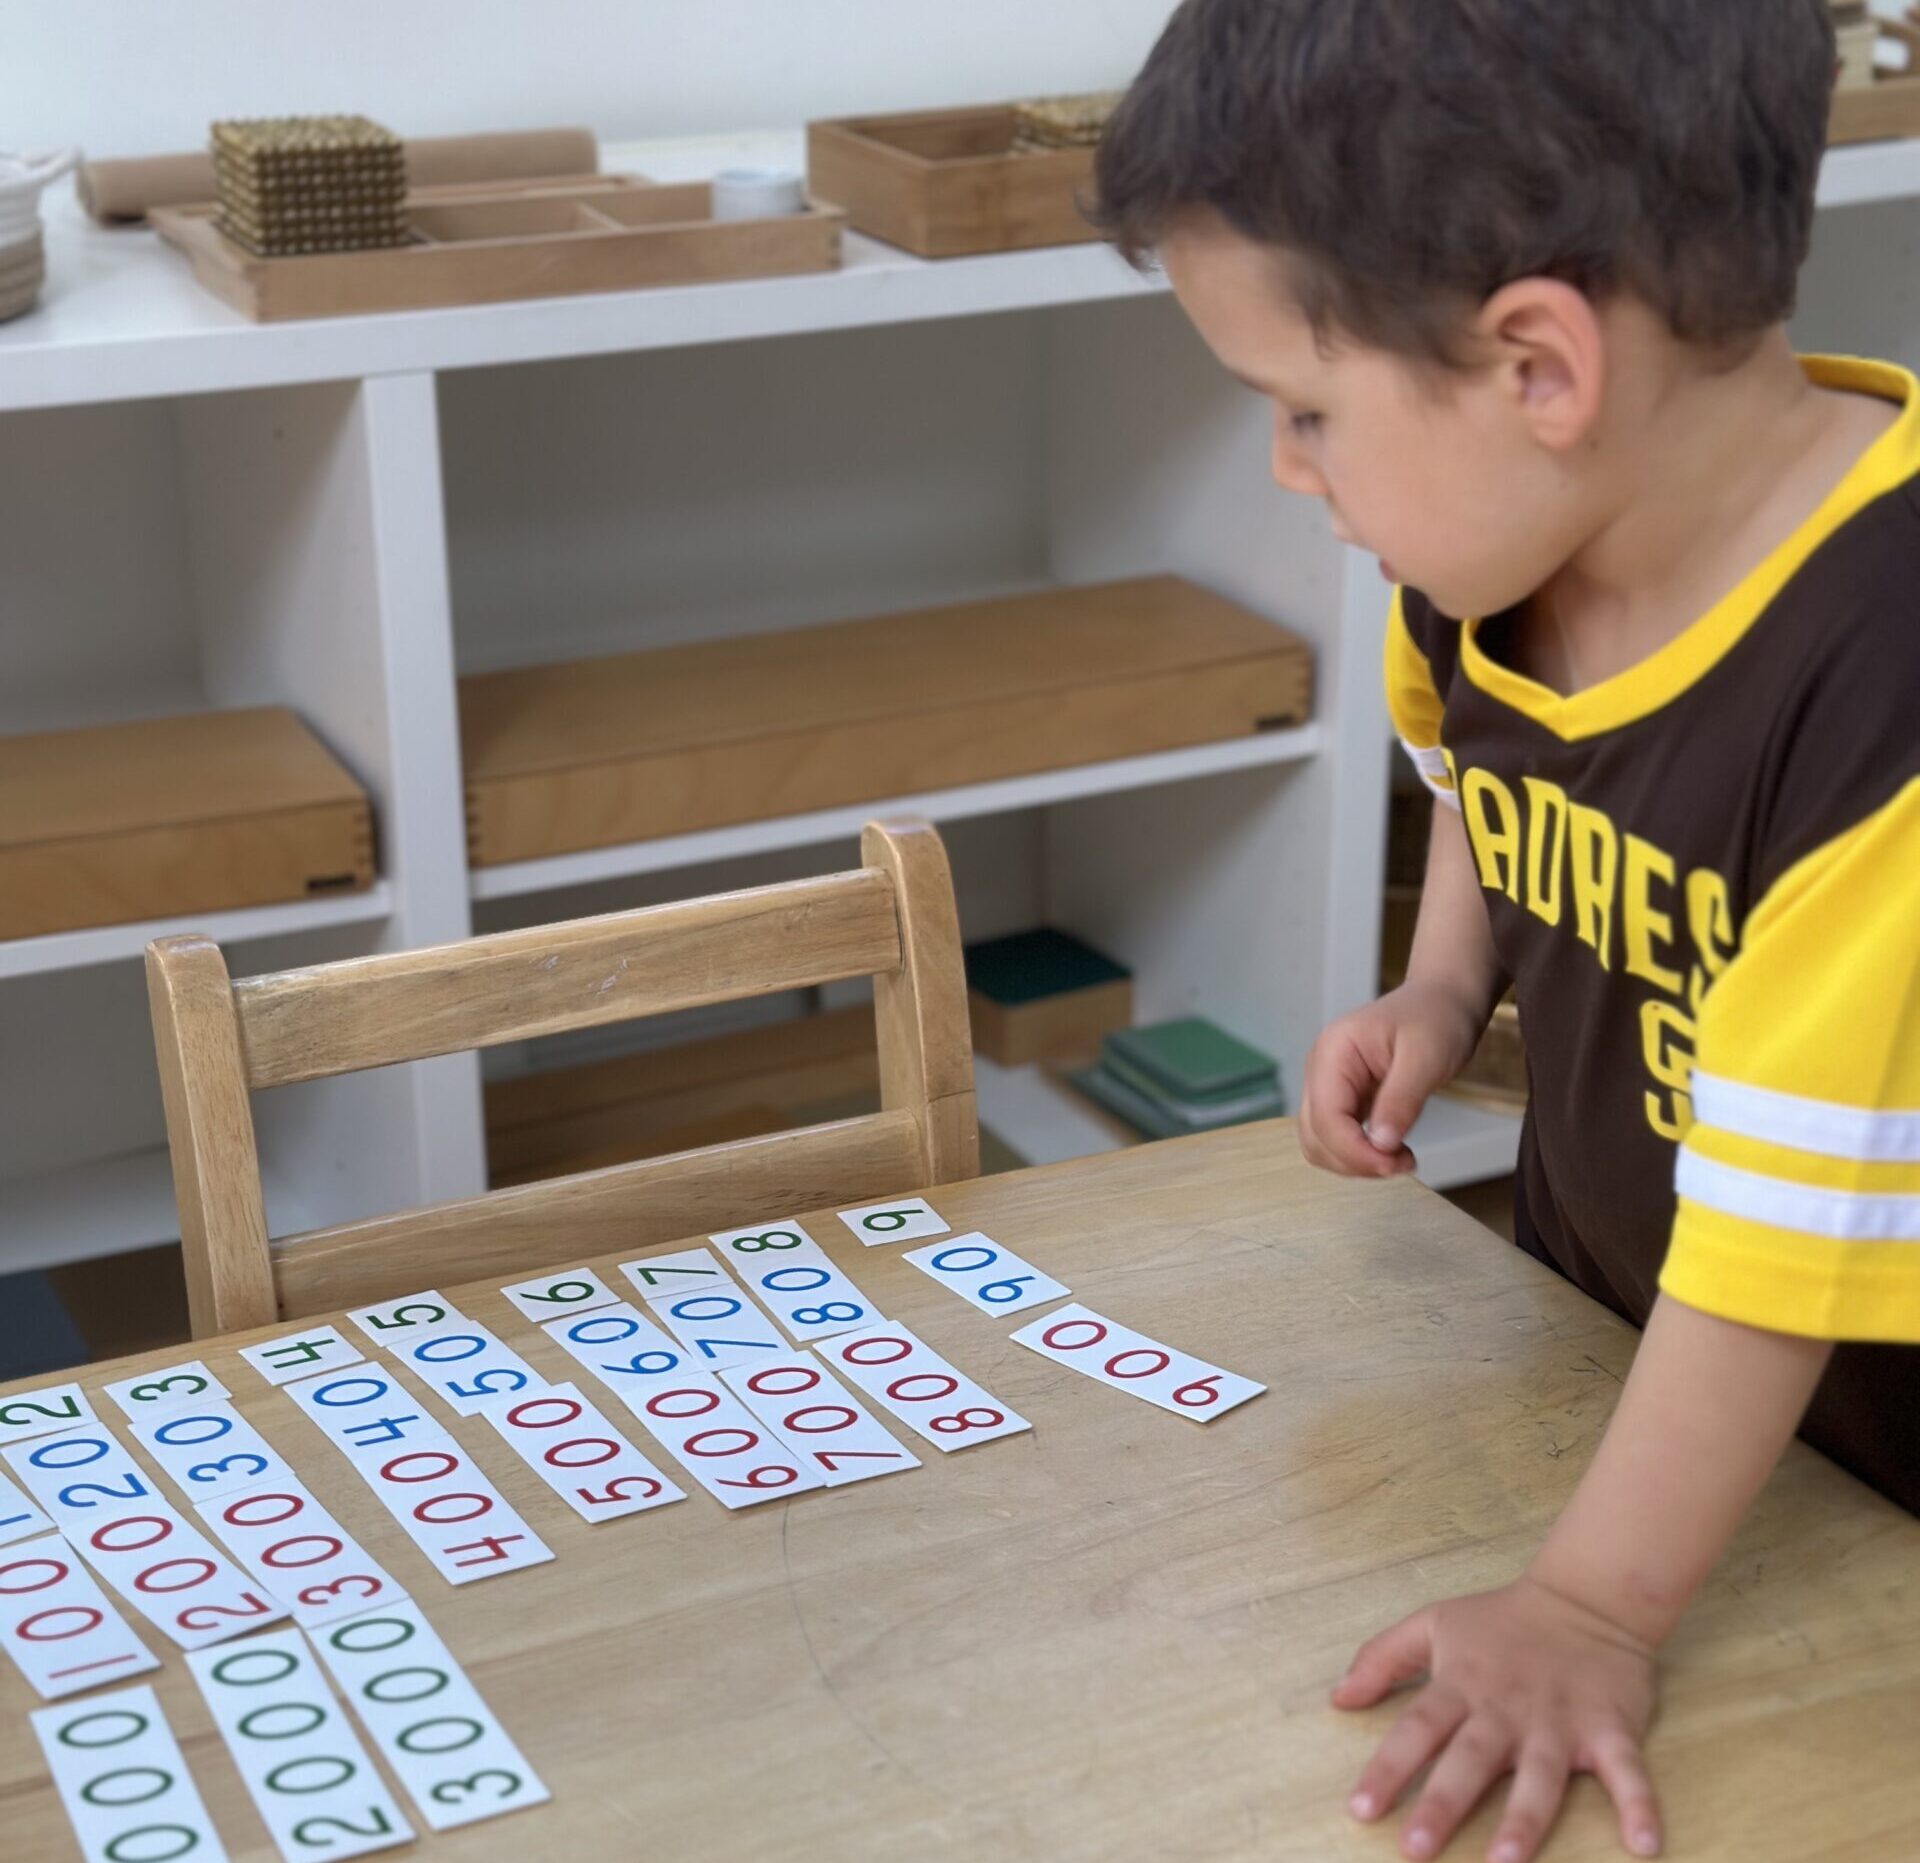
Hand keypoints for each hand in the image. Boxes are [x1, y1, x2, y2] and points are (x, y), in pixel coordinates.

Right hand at [1298, 978, 1484, 1177]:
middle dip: (1355, 1160)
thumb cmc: (1436, 1019)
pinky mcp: (1342, 1100)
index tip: (1395, 1163)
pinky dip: (1360, 1155)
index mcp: (1333, 1052)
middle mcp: (1321, 1070)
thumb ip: (1401, 1100)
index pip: (1325, 1116)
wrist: (1443, 1002)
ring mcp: (1327, 1086)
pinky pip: (1337, 1139)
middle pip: (1315, 1136)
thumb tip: (1380, 1145)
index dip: (1355, 1151)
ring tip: (1399, 1157)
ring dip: (1355, 1162)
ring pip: (1321, 1143)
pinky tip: (1392, 1150)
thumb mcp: (1427, 1058)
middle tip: (1403, 1163)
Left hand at [1333, 1575, 1661, 1860]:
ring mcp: (1560, 1720)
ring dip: (1524, 1819)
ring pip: (1540, 1775)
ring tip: (1504, 1862)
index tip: (1360, 1809)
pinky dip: (1639, 1805)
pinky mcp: (1610, 1728)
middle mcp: (1506, 1709)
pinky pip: (1627, 1771)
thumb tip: (1337, 1698)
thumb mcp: (1433, 1623)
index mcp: (1462, 1685)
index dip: (1387, 1768)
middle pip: (1469, 1760)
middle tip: (1416, 1850)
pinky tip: (1645, 1845)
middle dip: (1443, 1804)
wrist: (1587, 1599)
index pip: (1417, 1728)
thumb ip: (1382, 1658)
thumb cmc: (1501, 1621)